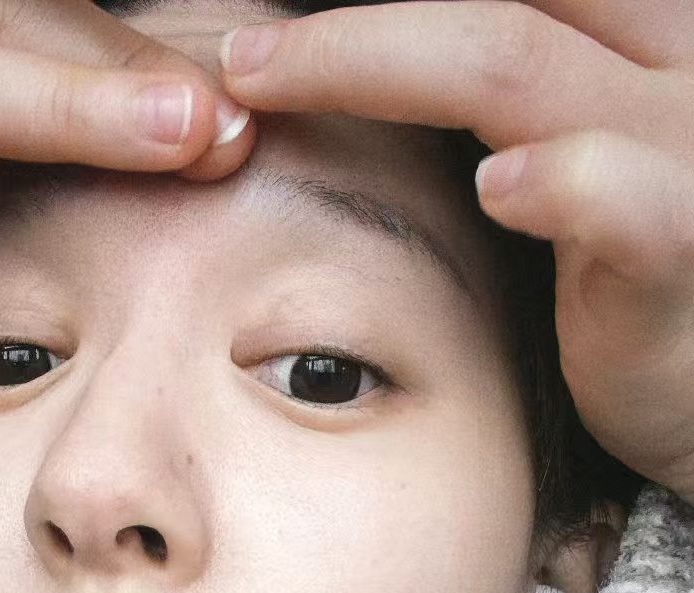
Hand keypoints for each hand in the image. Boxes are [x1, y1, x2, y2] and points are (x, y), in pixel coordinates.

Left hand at [216, 2, 693, 501]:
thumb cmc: (635, 274)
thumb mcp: (576, 161)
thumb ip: (504, 106)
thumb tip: (380, 77)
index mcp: (628, 36)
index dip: (377, 0)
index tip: (270, 27)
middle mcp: (659, 65)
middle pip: (488, 1)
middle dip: (346, 18)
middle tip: (233, 47)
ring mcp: (676, 147)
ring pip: (518, 68)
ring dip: (376, 59)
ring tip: (265, 77)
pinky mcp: (681, 248)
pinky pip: (626, 201)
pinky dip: (565, 184)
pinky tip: (499, 188)